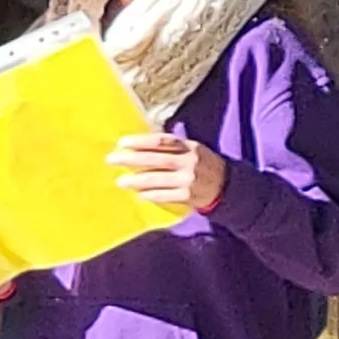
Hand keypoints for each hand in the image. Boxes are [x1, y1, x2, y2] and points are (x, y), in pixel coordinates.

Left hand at [108, 132, 228, 214]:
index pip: (162, 141)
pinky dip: (150, 195)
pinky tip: (139, 194)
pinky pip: (164, 195)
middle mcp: (188, 161)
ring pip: (157, 179)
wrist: (227, 186)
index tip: (123, 143)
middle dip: (131, 159)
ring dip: (136, 180)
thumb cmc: (202, 164)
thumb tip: (140, 145)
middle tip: (112, 159)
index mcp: (189, 146)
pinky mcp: (188, 196)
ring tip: (120, 181)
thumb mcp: (192, 150)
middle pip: (155, 159)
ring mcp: (188, 179)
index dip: (141, 141)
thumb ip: (171, 147)